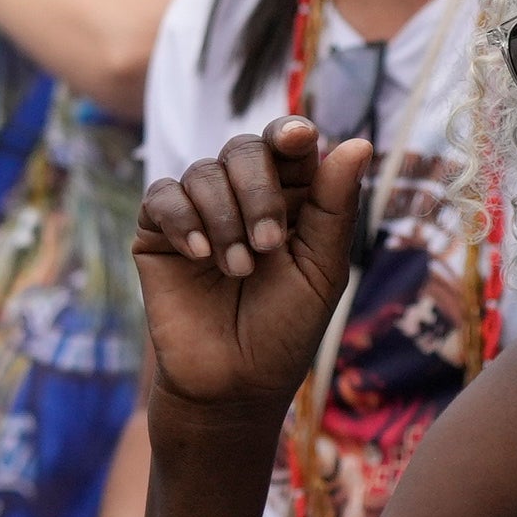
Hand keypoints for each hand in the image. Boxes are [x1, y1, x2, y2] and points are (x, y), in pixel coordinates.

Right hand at [134, 119, 370, 430]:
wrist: (233, 383)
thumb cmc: (285, 331)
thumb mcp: (322, 269)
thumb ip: (335, 207)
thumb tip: (359, 142)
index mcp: (292, 201)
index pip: (288, 146)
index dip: (290, 133)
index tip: (297, 139)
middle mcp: (242, 198)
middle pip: (243, 149)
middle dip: (258, 190)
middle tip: (268, 245)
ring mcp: (198, 214)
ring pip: (203, 172)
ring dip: (224, 219)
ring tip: (236, 270)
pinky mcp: (157, 234)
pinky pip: (162, 196)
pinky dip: (183, 219)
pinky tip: (200, 256)